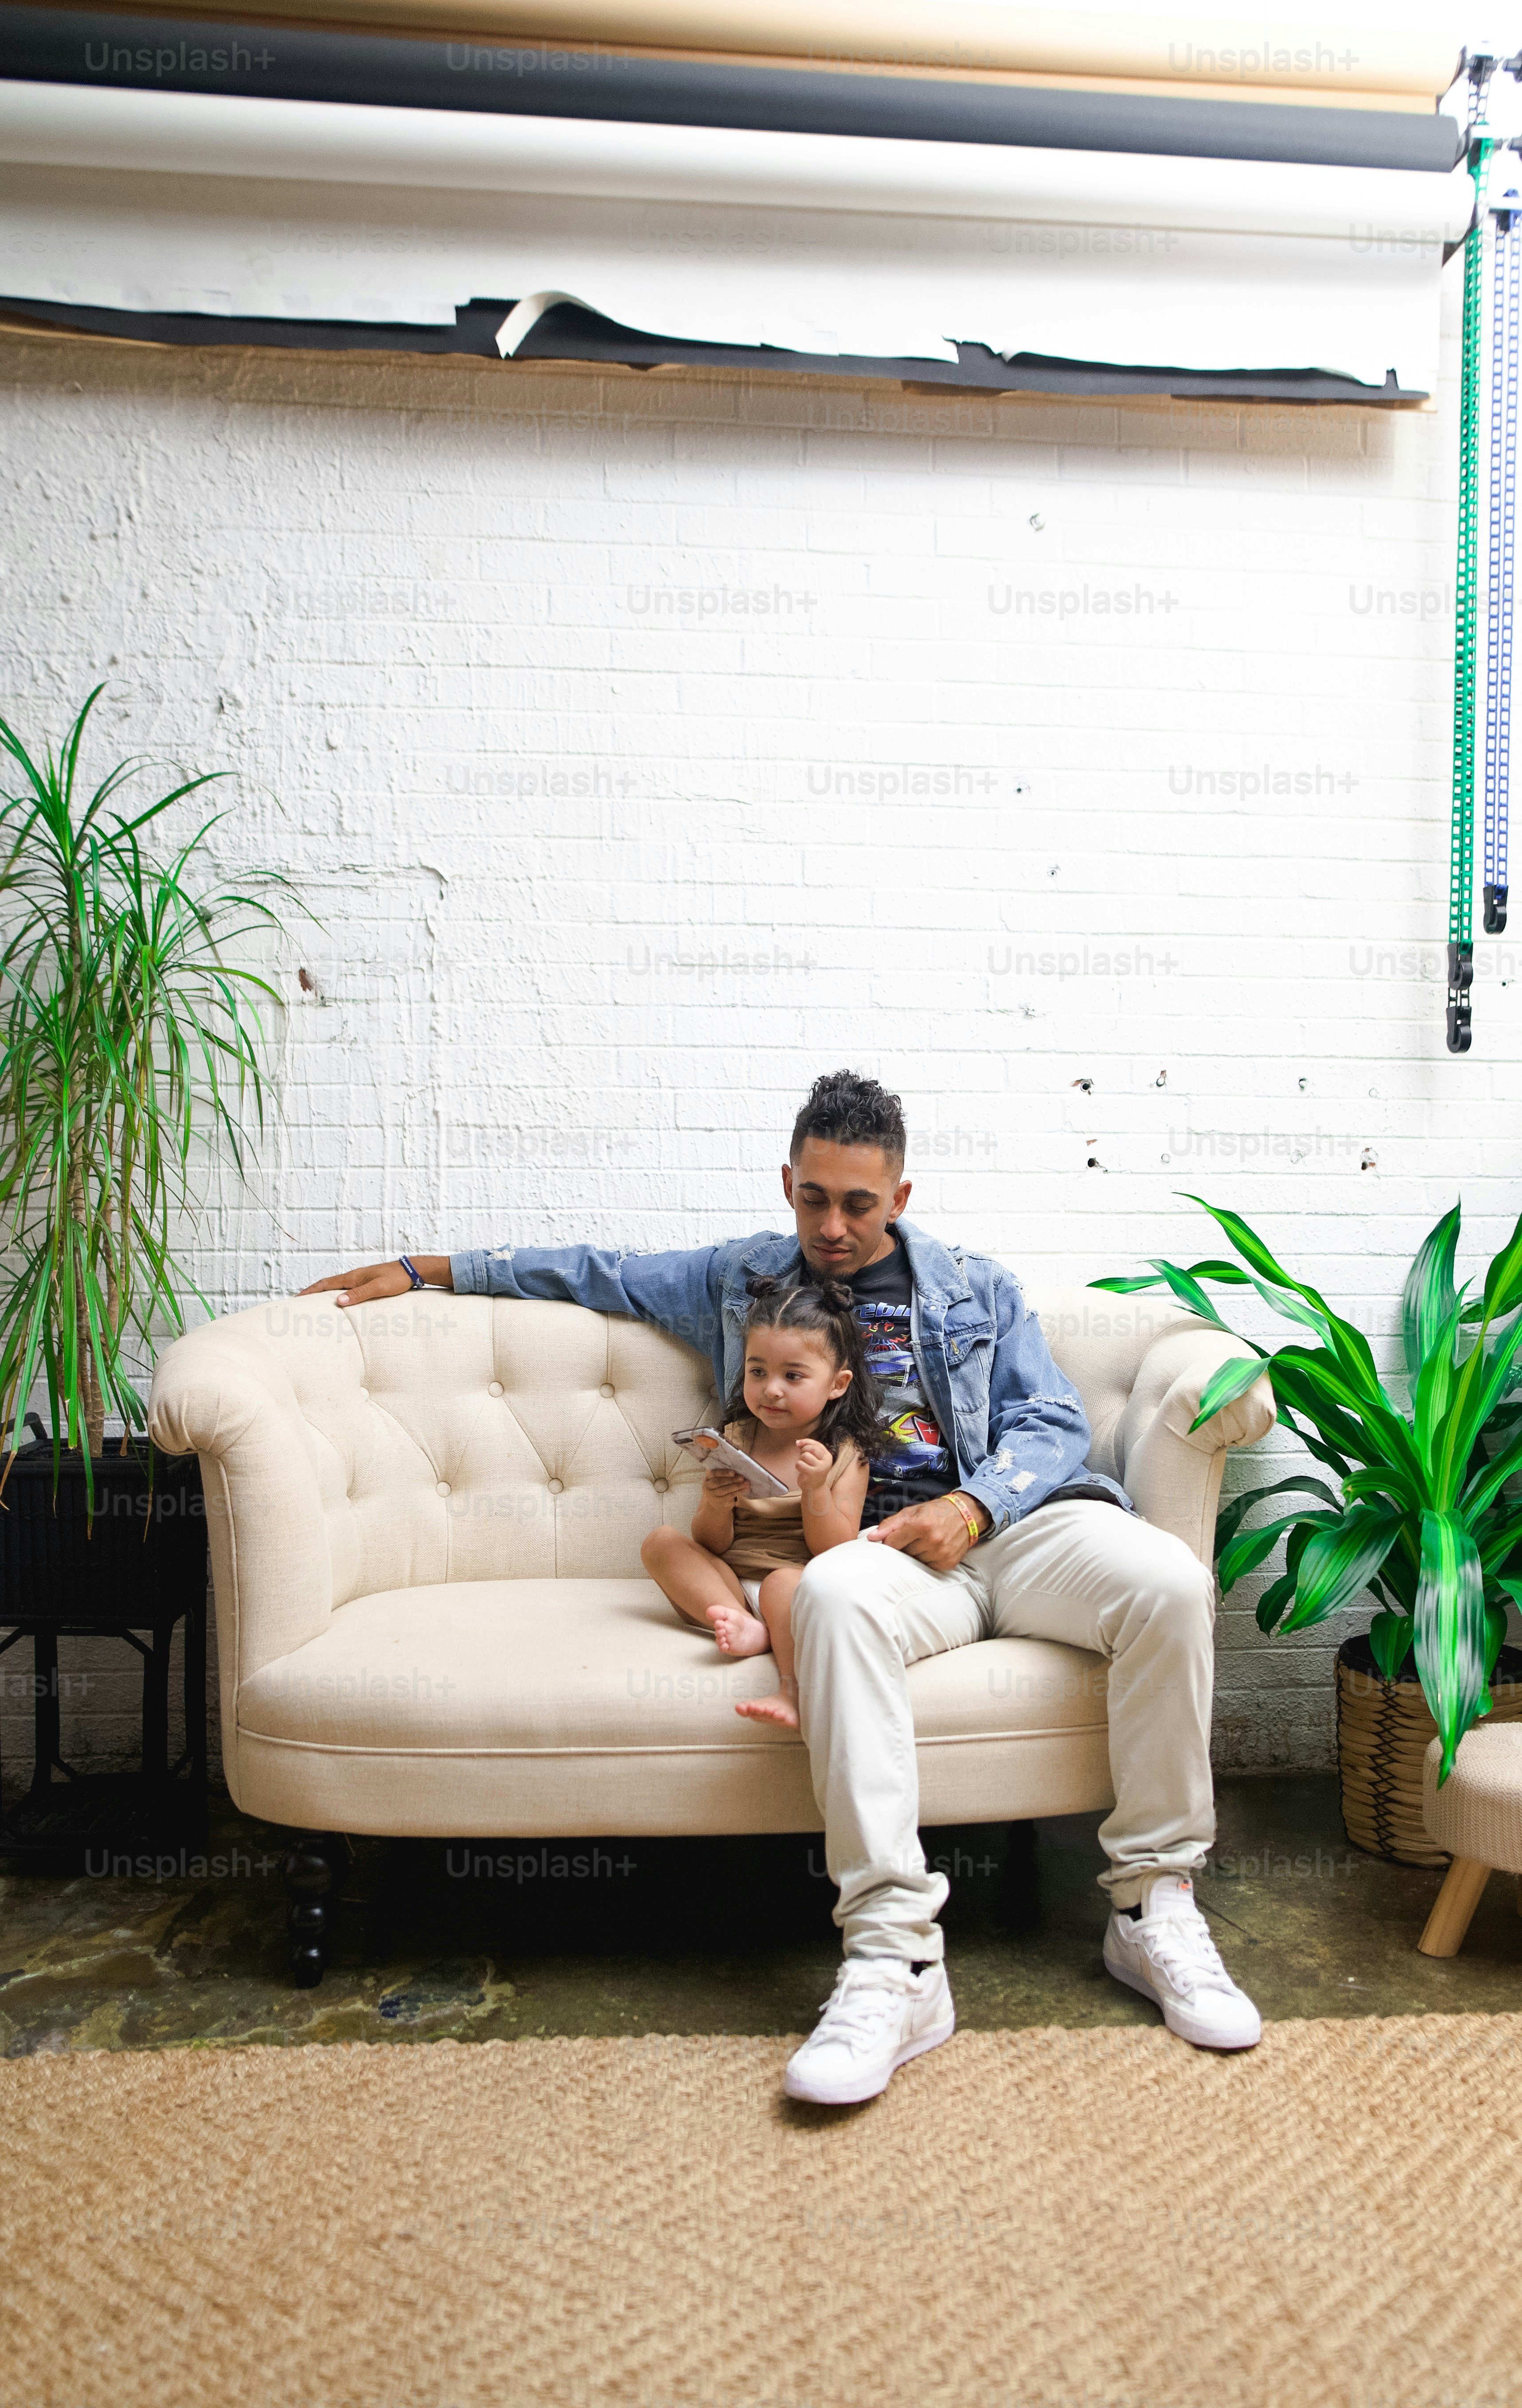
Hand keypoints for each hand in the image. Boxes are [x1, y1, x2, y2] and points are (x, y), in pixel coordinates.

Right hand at [300, 1255, 452, 1306]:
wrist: (412, 1270)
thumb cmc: (397, 1279)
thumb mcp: (378, 1288)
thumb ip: (359, 1294)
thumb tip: (338, 1302)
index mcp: (353, 1277)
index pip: (326, 1284)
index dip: (310, 1291)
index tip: (297, 1298)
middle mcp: (354, 1276)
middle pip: (328, 1284)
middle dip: (312, 1292)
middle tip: (299, 1302)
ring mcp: (360, 1279)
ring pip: (336, 1286)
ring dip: (323, 1293)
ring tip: (314, 1303)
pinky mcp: (367, 1282)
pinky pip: (346, 1288)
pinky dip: (337, 1294)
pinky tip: (339, 1301)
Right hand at [701, 1464, 748, 1501]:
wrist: (717, 1501)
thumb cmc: (721, 1485)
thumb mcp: (720, 1478)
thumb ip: (725, 1473)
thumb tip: (739, 1467)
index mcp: (707, 1478)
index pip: (714, 1474)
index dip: (723, 1473)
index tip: (733, 1472)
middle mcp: (708, 1487)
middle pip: (719, 1482)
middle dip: (732, 1480)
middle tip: (742, 1478)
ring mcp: (712, 1496)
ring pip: (725, 1490)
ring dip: (737, 1486)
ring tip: (746, 1483)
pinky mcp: (719, 1502)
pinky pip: (730, 1496)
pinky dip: (738, 1492)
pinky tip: (745, 1489)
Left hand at [794, 1438, 832, 1487]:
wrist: (814, 1487)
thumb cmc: (813, 1470)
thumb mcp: (815, 1458)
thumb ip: (809, 1448)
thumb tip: (797, 1442)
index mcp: (828, 1456)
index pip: (816, 1444)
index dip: (806, 1442)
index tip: (798, 1443)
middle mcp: (825, 1462)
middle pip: (811, 1448)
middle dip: (803, 1450)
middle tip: (802, 1457)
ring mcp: (819, 1469)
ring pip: (804, 1455)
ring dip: (800, 1459)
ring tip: (804, 1465)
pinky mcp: (811, 1474)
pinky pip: (799, 1464)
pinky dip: (797, 1465)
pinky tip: (801, 1471)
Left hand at [866, 1492, 988, 1569]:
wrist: (966, 1515)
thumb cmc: (934, 1512)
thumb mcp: (911, 1512)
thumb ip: (889, 1525)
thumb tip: (870, 1538)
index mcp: (920, 1524)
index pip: (892, 1543)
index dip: (890, 1541)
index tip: (895, 1538)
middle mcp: (932, 1539)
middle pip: (903, 1553)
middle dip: (904, 1547)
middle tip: (914, 1538)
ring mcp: (941, 1553)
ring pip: (915, 1561)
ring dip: (916, 1554)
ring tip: (924, 1543)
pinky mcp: (947, 1563)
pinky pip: (928, 1566)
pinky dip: (927, 1560)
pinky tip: (933, 1549)